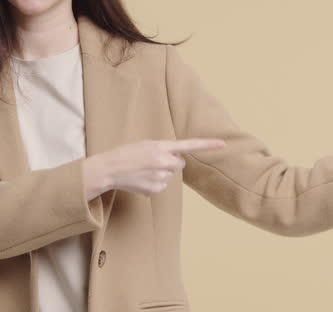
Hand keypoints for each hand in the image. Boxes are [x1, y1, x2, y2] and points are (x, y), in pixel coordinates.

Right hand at [84, 138, 225, 198]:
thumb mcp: (147, 145)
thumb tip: (177, 161)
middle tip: (152, 162)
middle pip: (179, 164)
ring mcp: (160, 176)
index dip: (207, 144)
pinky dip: (155, 184)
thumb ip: (164, 149)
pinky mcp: (156, 189)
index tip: (223, 144)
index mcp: (161, 146)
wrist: (109, 169)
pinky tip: (142, 180)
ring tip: (144, 171)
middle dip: (170, 163)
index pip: (189, 145)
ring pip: (171, 176)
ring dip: (161, 173)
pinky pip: (163, 186)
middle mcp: (163, 161)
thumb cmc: (127, 154)